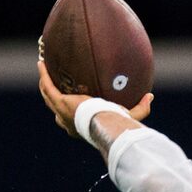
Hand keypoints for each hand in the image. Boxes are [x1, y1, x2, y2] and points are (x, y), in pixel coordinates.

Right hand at [37, 60, 152, 138]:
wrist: (106, 124)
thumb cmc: (118, 123)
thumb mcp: (131, 115)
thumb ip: (141, 108)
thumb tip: (150, 96)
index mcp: (82, 128)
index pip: (72, 123)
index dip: (69, 115)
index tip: (72, 105)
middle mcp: (68, 122)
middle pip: (56, 111)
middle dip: (53, 100)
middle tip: (52, 87)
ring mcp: (62, 112)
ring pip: (48, 97)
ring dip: (45, 85)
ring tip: (44, 72)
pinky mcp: (60, 102)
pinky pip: (48, 86)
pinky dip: (44, 75)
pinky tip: (42, 63)